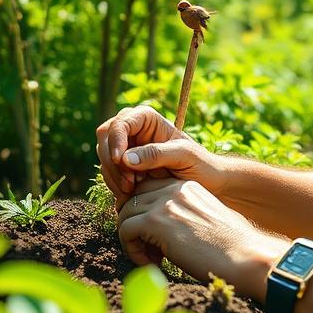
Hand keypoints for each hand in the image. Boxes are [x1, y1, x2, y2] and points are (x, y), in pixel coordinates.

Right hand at [95, 103, 220, 197]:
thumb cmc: (201, 165)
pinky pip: (108, 174)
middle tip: (129, 183)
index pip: (121, 122)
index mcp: (148, 119)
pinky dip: (114, 185)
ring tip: (134, 189)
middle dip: (112, 161)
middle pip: (105, 138)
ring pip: (104, 157)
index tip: (119, 159)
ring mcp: (127, 149)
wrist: (207, 184)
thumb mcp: (184, 156)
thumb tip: (125, 158)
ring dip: (113, 176)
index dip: (115, 139)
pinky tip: (131, 193)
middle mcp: (134, 131)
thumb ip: (156, 154)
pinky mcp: (125, 168)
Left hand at [117, 177, 281, 295]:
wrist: (244, 256)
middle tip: (150, 249)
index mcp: (187, 185)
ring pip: (124, 214)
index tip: (153, 238)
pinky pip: (124, 231)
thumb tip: (162, 229)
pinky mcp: (156, 221)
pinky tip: (154, 263)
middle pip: (132, 199)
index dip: (144, 214)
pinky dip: (132, 251)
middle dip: (133, 224)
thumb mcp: (205, 219)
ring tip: (152, 259)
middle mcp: (174, 188)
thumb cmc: (232, 246)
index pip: (148, 189)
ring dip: (132, 240)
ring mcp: (165, 202)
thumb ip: (183, 214)